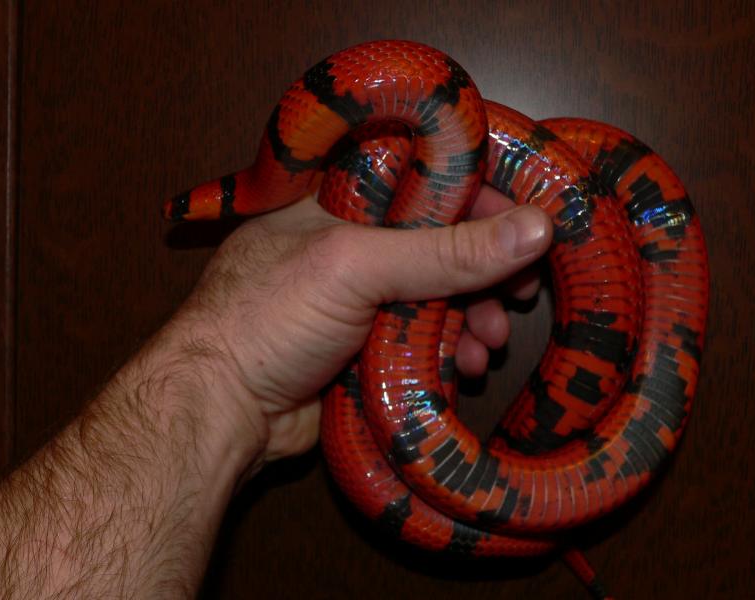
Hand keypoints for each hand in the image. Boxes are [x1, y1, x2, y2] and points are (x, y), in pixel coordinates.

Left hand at [166, 186, 551, 474]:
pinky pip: (427, 336)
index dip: (481, 197)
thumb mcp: (355, 268)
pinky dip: (452, 348)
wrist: (221, 410)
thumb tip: (533, 227)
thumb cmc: (265, 319)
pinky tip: (464, 365)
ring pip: (440, 293)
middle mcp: (355, 242)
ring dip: (476, 315)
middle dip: (486, 267)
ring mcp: (362, 296)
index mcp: (341, 200)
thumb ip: (444, 250)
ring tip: (491, 341)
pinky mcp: (369, 343)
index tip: (530, 222)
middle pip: (442, 240)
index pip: (427, 179)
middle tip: (524, 290)